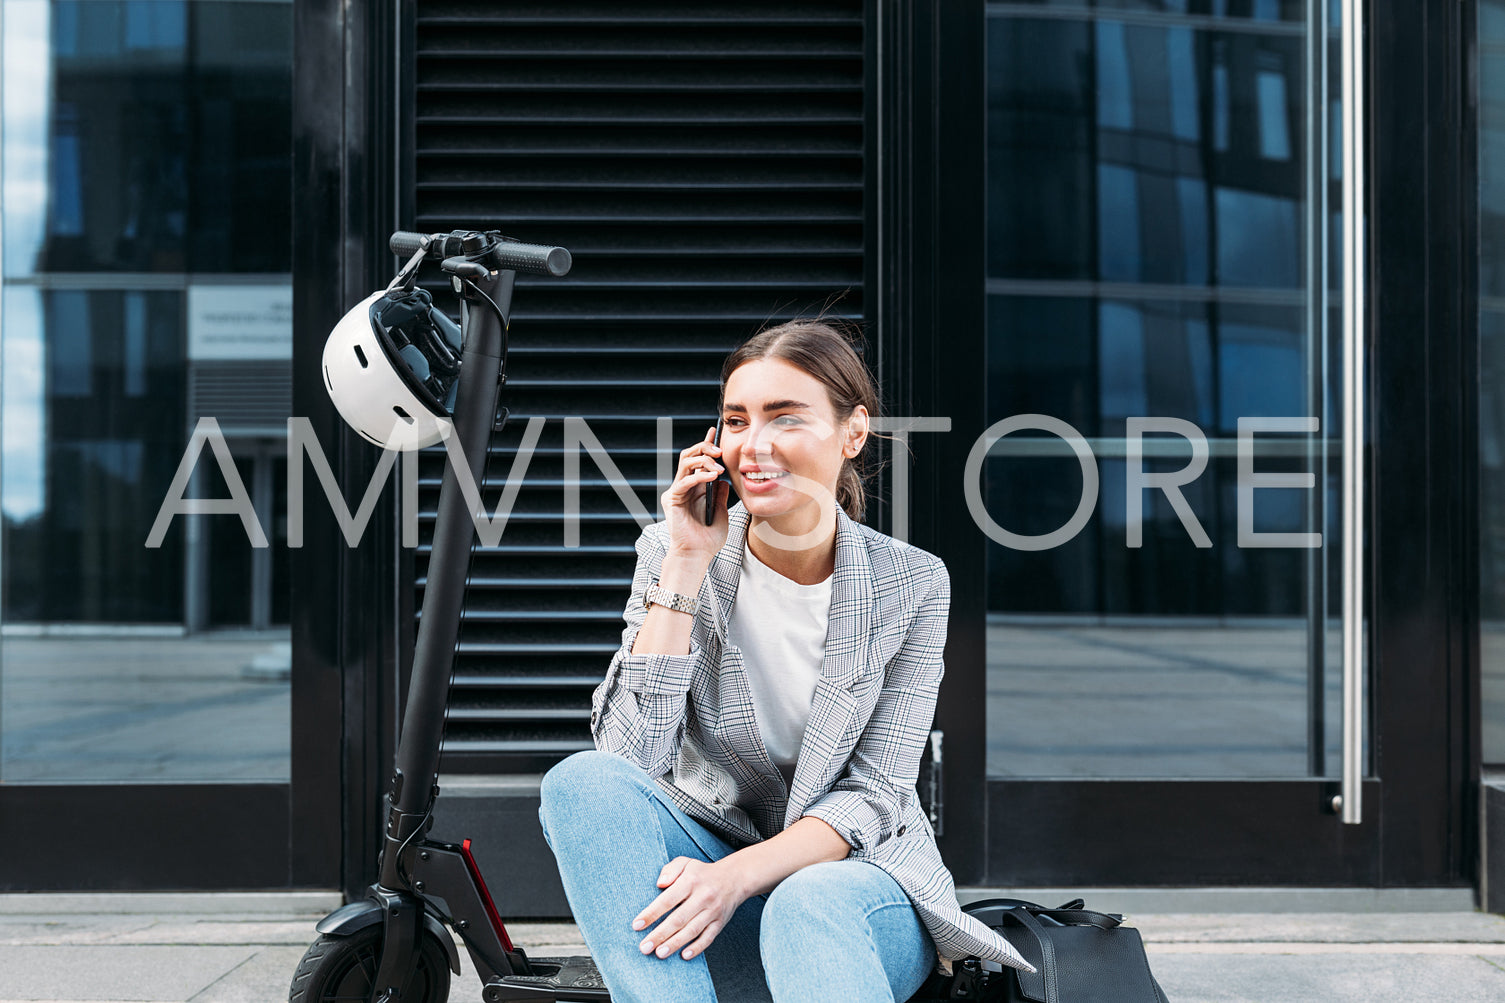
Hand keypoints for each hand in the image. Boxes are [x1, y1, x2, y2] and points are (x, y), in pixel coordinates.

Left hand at [631, 856, 746, 960]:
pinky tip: (684, 955)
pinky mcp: (720, 922)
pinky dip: (697, 947)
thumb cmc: (702, 873)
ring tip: (660, 953)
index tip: (637, 925)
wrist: (734, 878)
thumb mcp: (686, 863)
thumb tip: (659, 884)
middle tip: (644, 947)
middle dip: (660, 934)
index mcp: (691, 881)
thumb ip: (670, 870)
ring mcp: (712, 911)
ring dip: (675, 943)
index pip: (668, 900)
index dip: (651, 913)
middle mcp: (703, 897)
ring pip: (692, 930)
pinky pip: (709, 937)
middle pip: (678, 919)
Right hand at [660, 425, 728, 562]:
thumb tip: (725, 480)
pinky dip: (699, 476)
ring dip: (703, 460)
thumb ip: (721, 496)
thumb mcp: (722, 513)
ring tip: (718, 466)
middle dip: (704, 447)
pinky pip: (684, 481)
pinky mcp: (672, 500)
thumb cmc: (708, 539)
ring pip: (685, 463)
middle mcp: (683, 487)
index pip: (698, 460)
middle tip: (719, 449)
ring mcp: (676, 492)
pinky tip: (712, 476)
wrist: (697, 556)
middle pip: (689, 456)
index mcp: (695, 489)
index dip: (706, 444)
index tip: (715, 430)